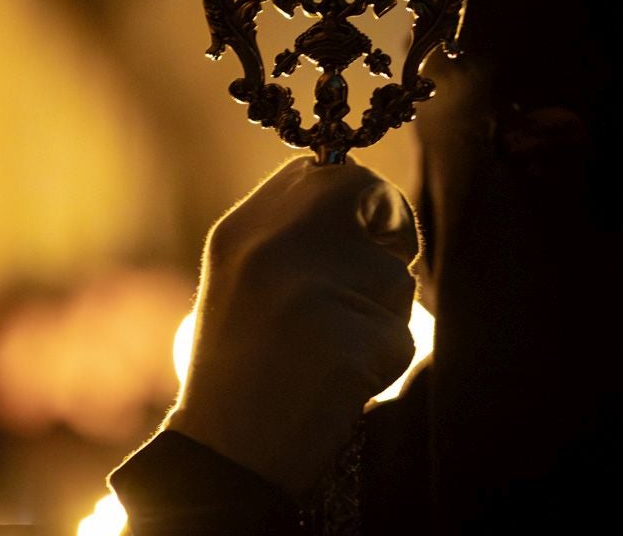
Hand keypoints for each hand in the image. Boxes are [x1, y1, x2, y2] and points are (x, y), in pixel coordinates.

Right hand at [167, 156, 418, 499]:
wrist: (223, 453)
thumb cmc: (239, 366)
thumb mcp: (240, 278)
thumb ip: (290, 232)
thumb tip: (362, 195)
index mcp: (242, 229)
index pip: (321, 169)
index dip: (356, 194)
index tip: (364, 227)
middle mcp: (273, 246)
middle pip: (366, 191)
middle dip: (391, 226)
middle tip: (383, 268)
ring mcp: (311, 291)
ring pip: (394, 276)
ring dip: (384, 312)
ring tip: (333, 347)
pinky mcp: (348, 341)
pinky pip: (399, 335)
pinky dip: (384, 360)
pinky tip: (340, 380)